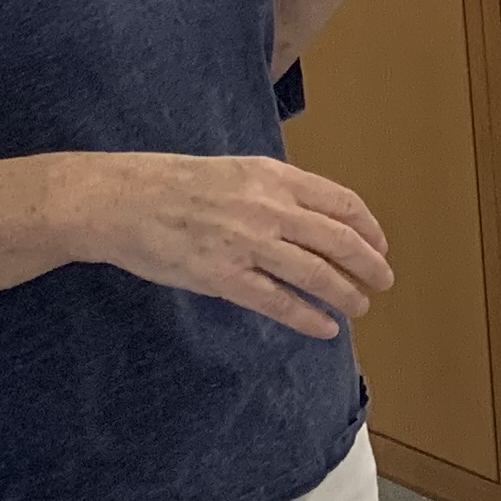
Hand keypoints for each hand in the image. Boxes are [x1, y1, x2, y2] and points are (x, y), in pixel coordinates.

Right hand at [65, 153, 392, 338]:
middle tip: (383, 281)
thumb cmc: (172, 184)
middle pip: (339, 239)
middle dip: (369, 265)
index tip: (380, 245)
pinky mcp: (223, 277)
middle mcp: (267, 207)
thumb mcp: (235, 171)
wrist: (118, 200)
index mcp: (273, 177)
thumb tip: (315, 216)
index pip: (342, 203)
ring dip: (345, 293)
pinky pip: (278, 303)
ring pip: (315, 273)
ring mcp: (247, 243)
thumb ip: (276, 191)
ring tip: (359, 306)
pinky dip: (308, 318)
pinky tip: (325, 328)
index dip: (369, 228)